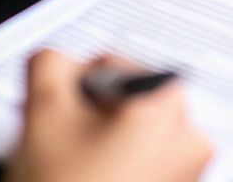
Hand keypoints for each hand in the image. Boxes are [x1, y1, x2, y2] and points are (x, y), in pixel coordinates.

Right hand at [6, 50, 211, 181]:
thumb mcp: (42, 112)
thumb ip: (49, 64)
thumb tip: (58, 62)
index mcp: (167, 106)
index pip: (113, 62)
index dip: (76, 86)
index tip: (63, 113)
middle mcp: (190, 139)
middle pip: (128, 99)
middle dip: (92, 114)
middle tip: (65, 143)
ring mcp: (187, 174)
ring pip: (133, 133)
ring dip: (101, 142)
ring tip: (75, 169)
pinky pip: (143, 164)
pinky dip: (115, 167)